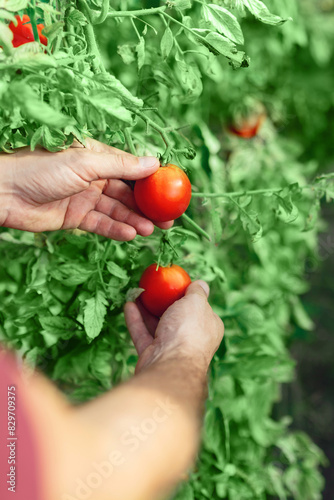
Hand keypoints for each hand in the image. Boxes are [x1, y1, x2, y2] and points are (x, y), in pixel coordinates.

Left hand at [0, 138, 172, 239]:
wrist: (5, 191)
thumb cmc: (41, 167)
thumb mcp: (86, 162)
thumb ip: (121, 166)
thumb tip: (154, 163)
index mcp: (97, 156)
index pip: (131, 168)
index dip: (152, 180)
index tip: (171, 192)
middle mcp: (93, 176)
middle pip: (127, 193)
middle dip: (147, 206)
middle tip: (169, 219)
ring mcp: (84, 197)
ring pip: (116, 210)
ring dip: (134, 220)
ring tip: (151, 229)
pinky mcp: (75, 217)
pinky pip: (100, 224)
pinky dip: (115, 230)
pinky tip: (130, 234)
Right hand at [124, 281, 223, 373]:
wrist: (170, 364)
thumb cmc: (188, 329)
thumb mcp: (196, 302)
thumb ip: (198, 291)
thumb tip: (201, 283)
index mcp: (208, 326)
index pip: (199, 308)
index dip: (188, 295)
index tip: (174, 284)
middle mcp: (192, 338)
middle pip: (177, 316)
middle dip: (164, 302)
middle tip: (152, 287)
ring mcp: (172, 348)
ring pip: (158, 325)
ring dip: (146, 309)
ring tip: (136, 292)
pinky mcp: (153, 354)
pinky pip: (143, 334)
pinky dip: (136, 320)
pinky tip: (128, 305)